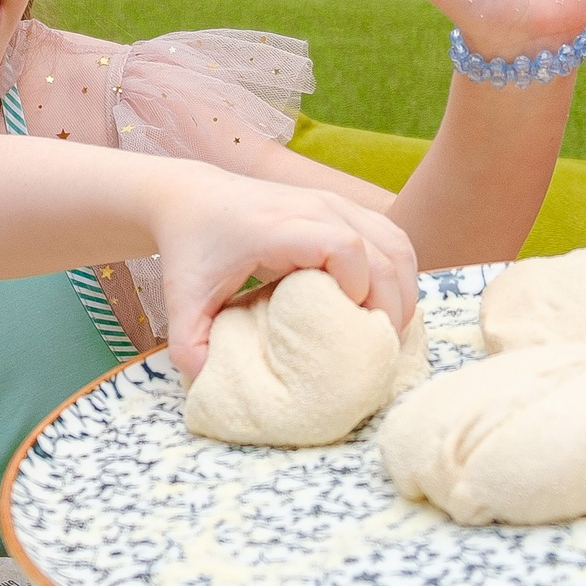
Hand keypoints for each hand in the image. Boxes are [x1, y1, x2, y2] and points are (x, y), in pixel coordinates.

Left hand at [152, 172, 416, 377]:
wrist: (191, 197)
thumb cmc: (189, 250)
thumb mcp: (181, 303)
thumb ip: (191, 349)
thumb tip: (215, 388)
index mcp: (276, 229)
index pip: (344, 247)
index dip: (358, 288)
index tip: (343, 322)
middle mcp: (312, 207)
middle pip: (382, 251)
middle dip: (392, 303)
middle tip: (379, 345)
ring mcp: (332, 201)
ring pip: (397, 241)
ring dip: (404, 287)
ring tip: (388, 328)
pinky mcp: (342, 204)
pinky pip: (391, 235)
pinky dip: (399, 270)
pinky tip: (385, 302)